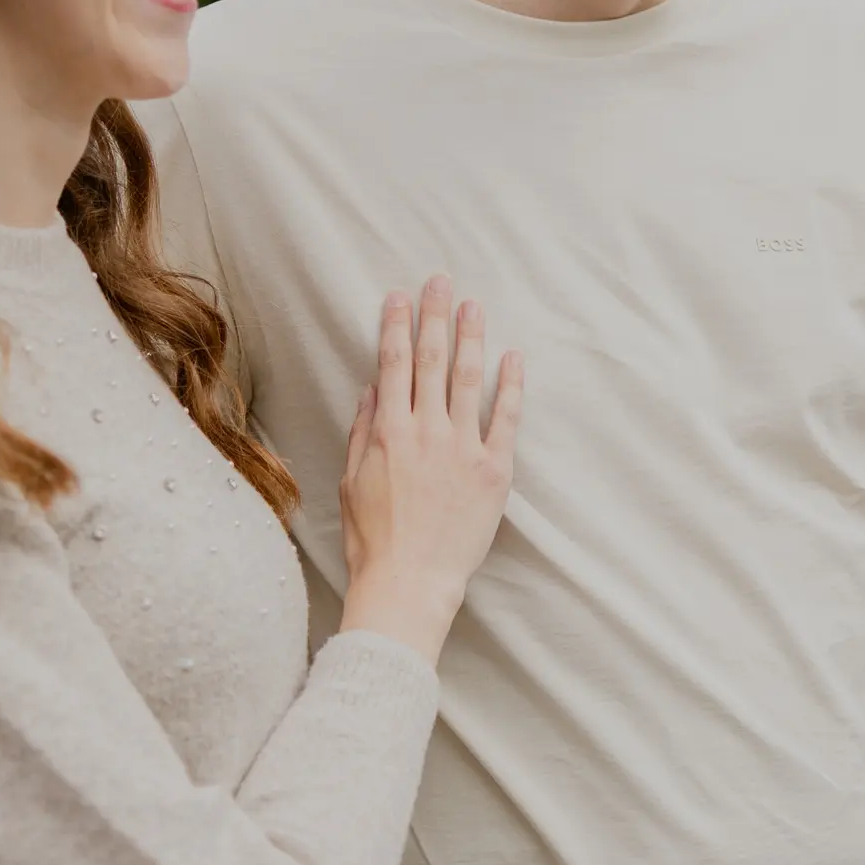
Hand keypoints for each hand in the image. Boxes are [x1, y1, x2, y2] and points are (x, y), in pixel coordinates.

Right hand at [335, 275, 523, 661]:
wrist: (410, 582)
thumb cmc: (374, 539)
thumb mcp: (351, 482)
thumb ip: (363, 431)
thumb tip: (371, 390)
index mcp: (388, 432)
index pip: (392, 364)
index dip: (396, 326)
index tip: (400, 296)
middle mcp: (426, 431)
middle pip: (430, 360)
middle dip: (435, 317)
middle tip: (441, 282)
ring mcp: (462, 448)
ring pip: (467, 379)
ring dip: (470, 337)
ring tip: (474, 306)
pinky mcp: (493, 470)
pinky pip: (505, 418)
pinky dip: (510, 385)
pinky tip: (513, 357)